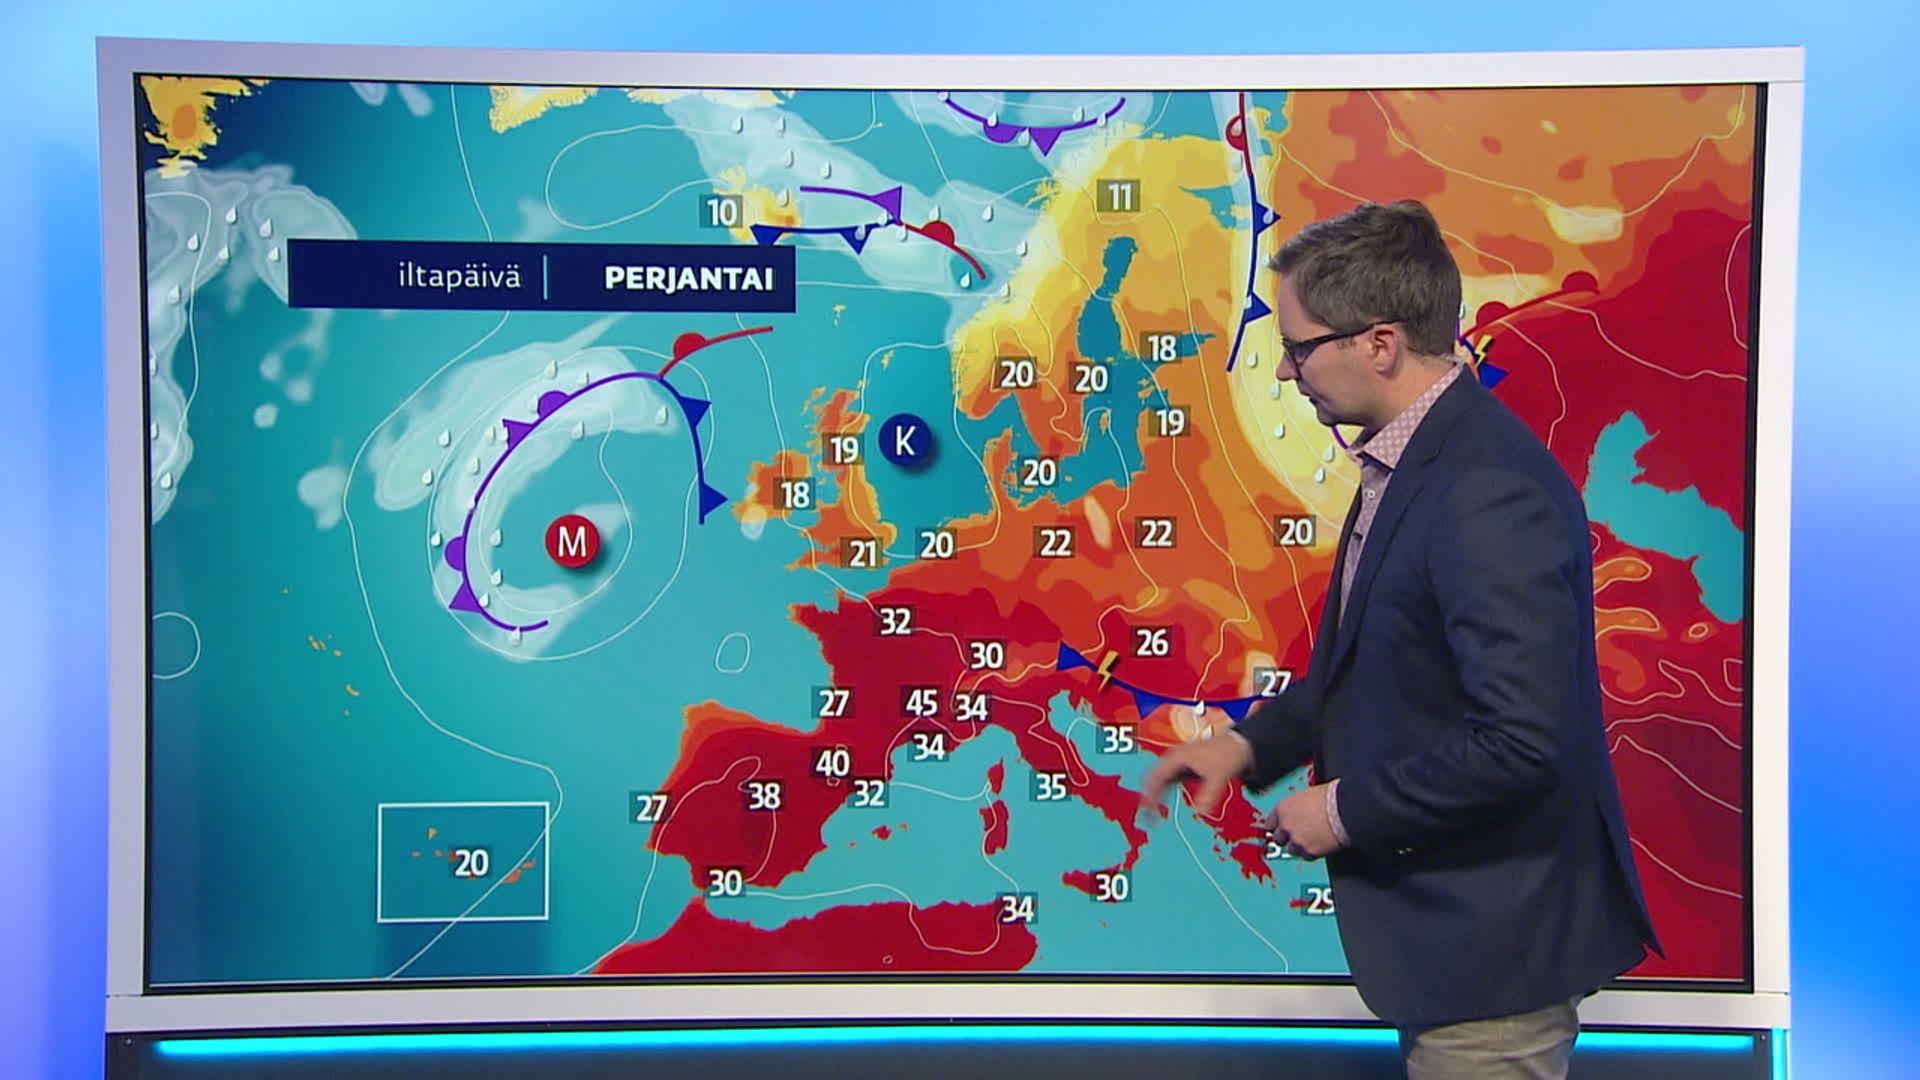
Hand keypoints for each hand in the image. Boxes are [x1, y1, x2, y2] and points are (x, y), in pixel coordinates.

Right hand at [1138, 730, 1253, 821]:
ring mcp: (1176, 763)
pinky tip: (1161, 806)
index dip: (1150, 795)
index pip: (1156, 777)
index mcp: (1177, 758)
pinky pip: (1166, 782)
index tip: (1148, 811)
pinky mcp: (1181, 768)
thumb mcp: (1219, 776)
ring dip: (1153, 796)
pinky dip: (1161, 793)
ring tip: (1150, 816)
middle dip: (1146, 797)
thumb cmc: (1226, 756)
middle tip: (1145, 818)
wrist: (1237, 744)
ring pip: (1157, 780)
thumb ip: (1209, 794)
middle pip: (1151, 778)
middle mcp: (1172, 759)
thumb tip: (1200, 812)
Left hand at [1264, 783, 1342, 859]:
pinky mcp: (1309, 852)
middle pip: (1278, 839)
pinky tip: (1320, 844)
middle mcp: (1285, 825)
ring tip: (1313, 840)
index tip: (1280, 831)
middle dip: (1287, 838)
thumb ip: (1298, 807)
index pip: (1269, 824)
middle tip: (1299, 836)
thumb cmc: (1332, 797)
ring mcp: (1296, 840)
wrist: (1346, 809)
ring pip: (1291, 850)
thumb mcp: (1308, 795)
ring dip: (1299, 846)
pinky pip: (1306, 856)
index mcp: (1283, 808)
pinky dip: (1311, 853)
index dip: (1277, 828)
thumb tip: (1300, 812)